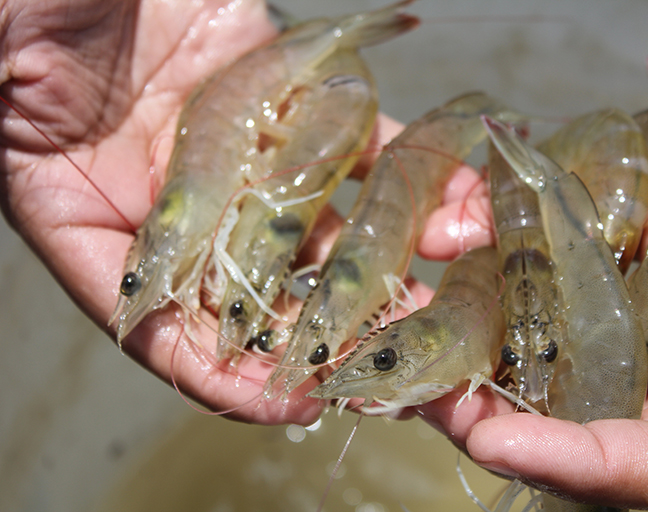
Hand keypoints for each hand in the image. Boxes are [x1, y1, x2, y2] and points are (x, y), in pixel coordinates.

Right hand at [0, 0, 491, 424]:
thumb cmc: (23, 5)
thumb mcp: (7, 97)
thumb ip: (57, 202)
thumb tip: (137, 309)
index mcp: (94, 210)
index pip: (164, 323)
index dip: (224, 374)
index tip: (292, 401)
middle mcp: (180, 192)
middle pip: (262, 286)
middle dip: (334, 333)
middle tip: (401, 368)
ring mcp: (242, 145)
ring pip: (325, 223)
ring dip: (391, 263)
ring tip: (453, 291)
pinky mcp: (290, 93)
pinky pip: (357, 143)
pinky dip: (408, 173)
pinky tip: (460, 206)